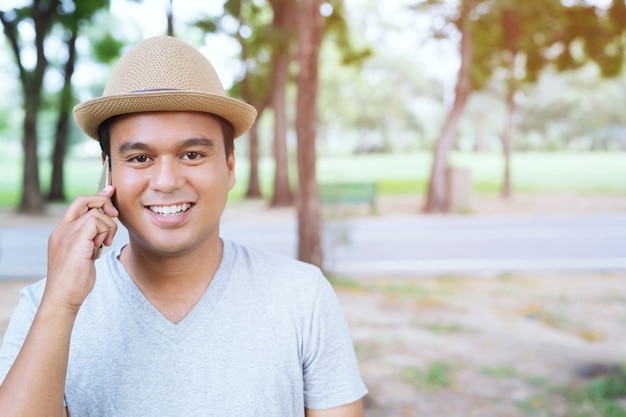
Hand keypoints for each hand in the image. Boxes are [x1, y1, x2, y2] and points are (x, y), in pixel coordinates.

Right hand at [44, 186, 118, 312]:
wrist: (63, 298)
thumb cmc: (75, 281)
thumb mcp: (84, 256)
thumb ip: (91, 241)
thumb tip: (104, 232)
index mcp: (62, 232)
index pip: (77, 205)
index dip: (96, 196)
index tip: (110, 192)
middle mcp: (62, 230)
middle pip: (84, 201)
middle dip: (103, 201)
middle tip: (114, 215)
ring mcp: (66, 234)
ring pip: (95, 213)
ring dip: (108, 227)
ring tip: (105, 244)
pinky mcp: (75, 240)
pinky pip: (96, 221)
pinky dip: (106, 231)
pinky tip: (103, 246)